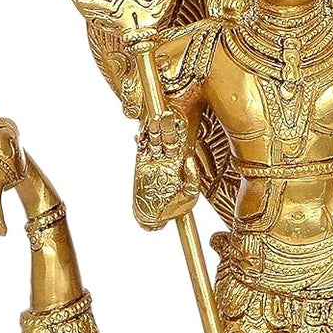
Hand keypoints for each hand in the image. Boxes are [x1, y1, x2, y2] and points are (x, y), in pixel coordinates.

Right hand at [132, 109, 198, 229]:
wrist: (155, 217)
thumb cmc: (175, 209)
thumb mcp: (190, 196)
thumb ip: (192, 179)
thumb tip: (189, 161)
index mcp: (180, 163)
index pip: (180, 143)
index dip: (179, 131)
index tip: (180, 120)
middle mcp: (167, 158)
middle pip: (166, 137)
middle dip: (166, 126)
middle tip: (166, 114)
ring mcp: (154, 160)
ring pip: (153, 140)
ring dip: (153, 130)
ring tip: (153, 120)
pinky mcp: (141, 164)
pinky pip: (141, 149)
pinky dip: (140, 140)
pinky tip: (140, 134)